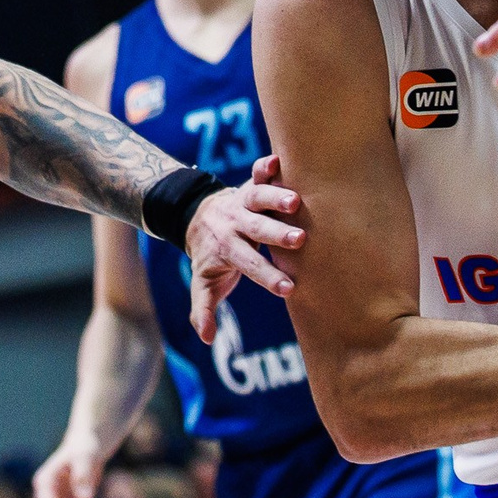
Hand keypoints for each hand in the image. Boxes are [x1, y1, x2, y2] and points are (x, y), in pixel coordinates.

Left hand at [184, 160, 304, 343]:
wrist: (197, 217)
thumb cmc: (210, 256)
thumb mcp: (203, 283)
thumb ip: (203, 308)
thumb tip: (206, 338)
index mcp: (227, 248)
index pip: (249, 265)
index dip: (268, 276)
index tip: (289, 288)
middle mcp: (236, 223)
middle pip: (256, 229)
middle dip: (277, 235)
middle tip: (300, 240)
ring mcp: (243, 202)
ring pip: (258, 197)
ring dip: (276, 197)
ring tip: (297, 201)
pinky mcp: (249, 185)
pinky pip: (257, 173)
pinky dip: (265, 166)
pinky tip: (277, 159)